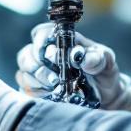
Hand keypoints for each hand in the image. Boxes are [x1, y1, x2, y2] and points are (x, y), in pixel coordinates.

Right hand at [16, 23, 130, 111]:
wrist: (106, 97)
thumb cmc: (104, 73)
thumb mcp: (107, 62)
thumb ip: (98, 58)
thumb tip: (83, 59)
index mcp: (61, 41)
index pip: (40, 34)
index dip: (40, 42)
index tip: (51, 54)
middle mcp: (45, 55)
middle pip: (26, 55)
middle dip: (37, 67)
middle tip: (55, 79)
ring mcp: (38, 73)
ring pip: (23, 74)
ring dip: (37, 82)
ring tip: (56, 88)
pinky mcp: (36, 91)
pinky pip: (25, 91)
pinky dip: (35, 94)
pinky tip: (50, 97)